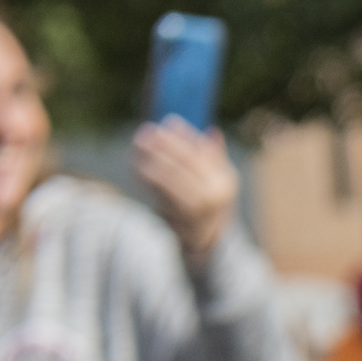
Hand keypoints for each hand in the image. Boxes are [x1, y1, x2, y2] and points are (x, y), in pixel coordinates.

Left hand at [132, 120, 238, 261]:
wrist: (207, 240)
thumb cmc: (208, 201)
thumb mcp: (218, 179)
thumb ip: (214, 156)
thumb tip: (212, 130)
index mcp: (225, 180)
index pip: (201, 153)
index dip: (183, 136)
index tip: (167, 120)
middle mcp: (215, 195)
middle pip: (185, 164)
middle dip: (163, 146)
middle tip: (144, 132)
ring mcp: (198, 210)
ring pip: (171, 179)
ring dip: (151, 161)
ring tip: (136, 147)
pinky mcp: (180, 220)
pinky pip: (160, 195)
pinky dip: (147, 180)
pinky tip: (136, 167)